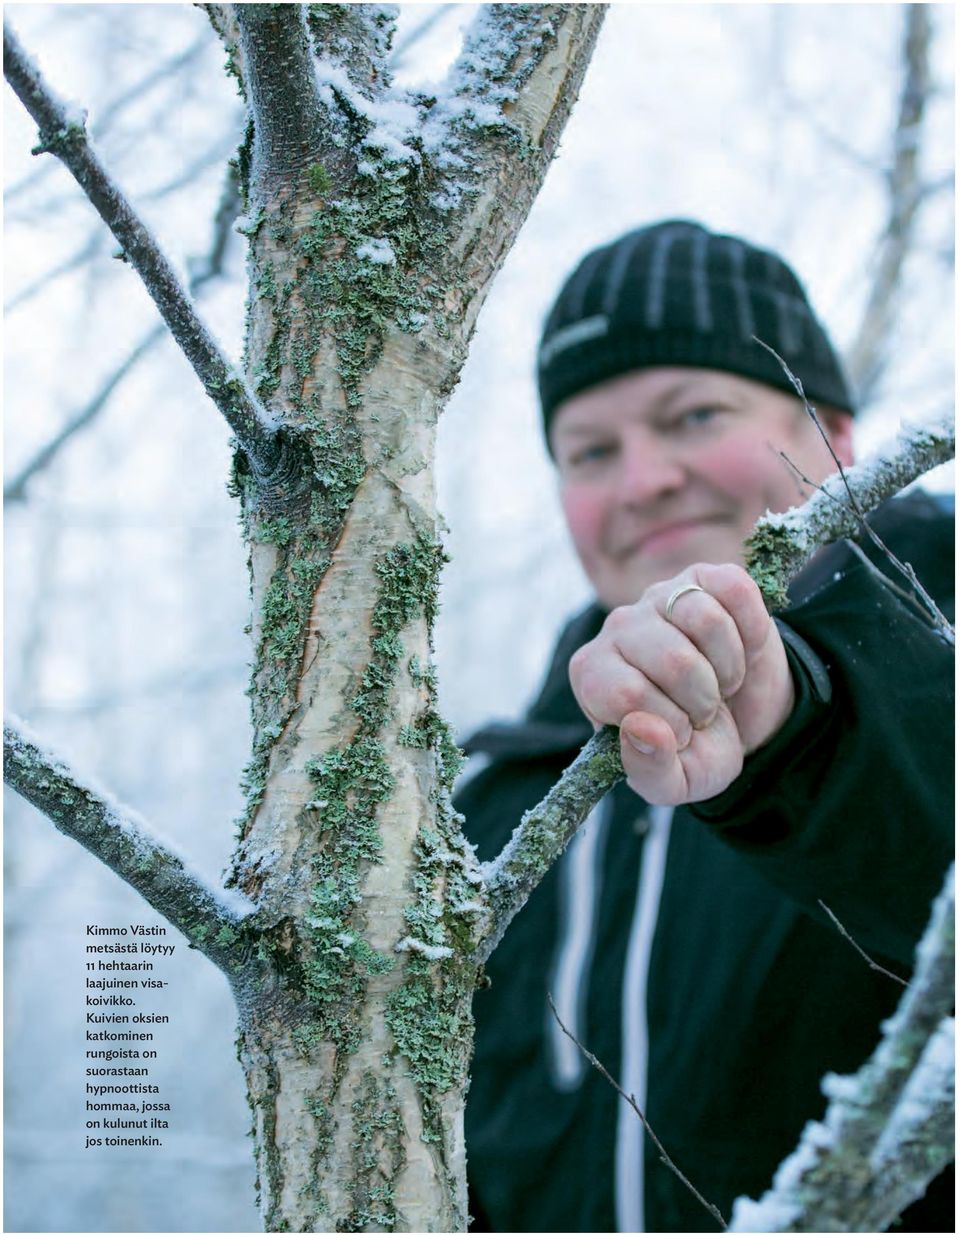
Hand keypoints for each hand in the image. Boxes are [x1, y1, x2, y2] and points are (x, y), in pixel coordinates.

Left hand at [569, 563, 794, 805]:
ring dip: (728, 666)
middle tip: (703, 709)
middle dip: (704, 699)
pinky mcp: (703, 577)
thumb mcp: (673, 781)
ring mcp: (659, 596)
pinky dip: (751, 631)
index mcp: (594, 677)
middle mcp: (617, 628)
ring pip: (705, 620)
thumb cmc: (696, 748)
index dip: (670, 723)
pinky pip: (736, 592)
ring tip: (719, 681)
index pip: (627, 694)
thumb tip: (642, 728)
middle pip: (673, 660)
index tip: (679, 733)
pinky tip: (739, 649)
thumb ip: (648, 769)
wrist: (743, 718)